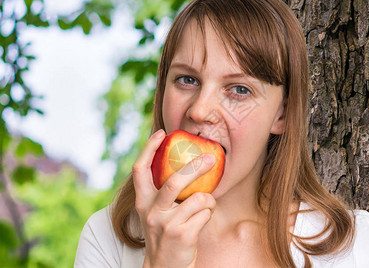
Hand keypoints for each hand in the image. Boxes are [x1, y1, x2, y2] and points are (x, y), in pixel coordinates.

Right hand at [133, 129, 216, 267]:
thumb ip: (164, 193)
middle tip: (210, 158)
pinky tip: (203, 219)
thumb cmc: (166, 233)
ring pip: (198, 198)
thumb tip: (185, 164)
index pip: (140, 169)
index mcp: (143, 202)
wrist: (164, 267)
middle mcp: (151, 212)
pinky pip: (205, 213)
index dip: (149, 148)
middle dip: (195, 167)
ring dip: (209, 200)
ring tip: (207, 204)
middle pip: (173, 181)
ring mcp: (166, 224)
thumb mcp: (157, 213)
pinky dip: (209, 213)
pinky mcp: (182, 235)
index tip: (162, 133)